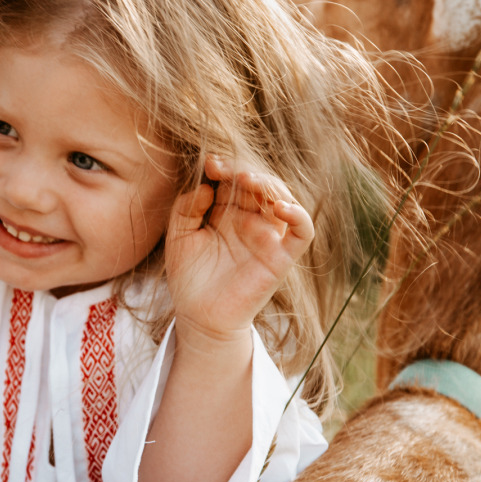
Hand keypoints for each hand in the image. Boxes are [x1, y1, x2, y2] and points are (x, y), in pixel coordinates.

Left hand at [165, 156, 313, 344]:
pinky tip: (280, 207)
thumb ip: (186, 209)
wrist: (198, 318)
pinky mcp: (281, 257)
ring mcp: (268, 237)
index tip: (209, 163)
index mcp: (227, 211)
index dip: (226, 166)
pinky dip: (298, 215)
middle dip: (243, 170)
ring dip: (268, 184)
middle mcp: (250, 220)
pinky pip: (302, 231)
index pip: (234, 178)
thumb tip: (207, 187)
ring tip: (247, 180)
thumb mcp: (178, 237)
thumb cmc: (189, 278)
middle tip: (223, 169)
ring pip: (282, 198)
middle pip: (259, 183)